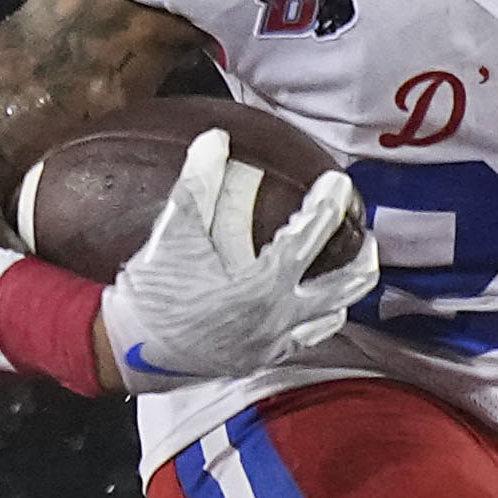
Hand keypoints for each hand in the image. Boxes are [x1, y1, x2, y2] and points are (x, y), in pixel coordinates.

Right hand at [98, 129, 379, 391]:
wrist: (132, 351)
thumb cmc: (153, 292)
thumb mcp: (173, 233)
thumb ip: (198, 184)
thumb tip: (215, 138)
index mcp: (265, 285)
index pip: (313, 235)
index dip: (328, 204)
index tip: (337, 183)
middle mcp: (281, 318)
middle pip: (348, 286)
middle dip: (364, 256)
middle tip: (364, 234)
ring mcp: (276, 343)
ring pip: (332, 317)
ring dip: (342, 291)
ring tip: (341, 267)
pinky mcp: (264, 359)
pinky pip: (306, 337)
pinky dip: (316, 315)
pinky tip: (305, 300)